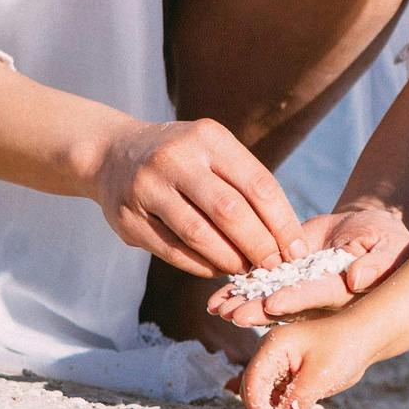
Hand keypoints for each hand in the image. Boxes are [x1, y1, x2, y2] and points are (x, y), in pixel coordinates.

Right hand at [84, 118, 303, 278]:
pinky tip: (217, 269)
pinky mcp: (127, 218)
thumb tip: (285, 237)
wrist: (113, 153)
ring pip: (198, 234)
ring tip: (247, 270)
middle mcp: (175, 158)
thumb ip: (245, 184)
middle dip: (259, 245)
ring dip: (229, 259)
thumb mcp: (213, 150)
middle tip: (274, 266)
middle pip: (229, 211)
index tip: (296, 249)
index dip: (282, 222)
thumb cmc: (183, 158)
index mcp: (208, 138)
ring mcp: (146, 187)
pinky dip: (200, 265)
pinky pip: (171, 249)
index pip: (258, 184)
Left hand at [205, 205, 408, 327]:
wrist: (368, 227)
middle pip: (286, 305)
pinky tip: (217, 295)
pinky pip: (261, 282)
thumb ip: (378, 263)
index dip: (296, 300)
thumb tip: (358, 279)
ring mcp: (300, 288)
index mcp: (343, 292)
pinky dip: (240, 288)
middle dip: (258, 310)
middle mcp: (318, 297)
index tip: (272, 304)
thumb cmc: (388, 239)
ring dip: (242, 303)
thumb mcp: (391, 247)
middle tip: (231, 315)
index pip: (317, 296)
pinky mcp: (287, 276)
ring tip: (216, 308)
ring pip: (268, 297)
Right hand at [238, 315, 377, 408]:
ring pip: (272, 402)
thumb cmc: (343, 348)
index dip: (257, 406)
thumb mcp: (320, 377)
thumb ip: (296, 401)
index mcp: (274, 346)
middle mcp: (272, 356)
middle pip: (258, 393)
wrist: (364, 338)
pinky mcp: (291, 380)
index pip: (253, 380)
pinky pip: (286, 402)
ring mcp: (281, 368)